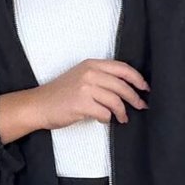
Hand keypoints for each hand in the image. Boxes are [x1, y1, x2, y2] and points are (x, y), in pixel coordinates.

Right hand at [35, 58, 149, 131]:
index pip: (122, 68)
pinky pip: (105, 113)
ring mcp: (85, 88)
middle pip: (122, 85)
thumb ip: (101, 78)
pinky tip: (105, 120)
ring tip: (123, 118)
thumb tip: (126, 89)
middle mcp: (89, 73)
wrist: (38, 105)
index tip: (145, 88)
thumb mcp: (81, 77)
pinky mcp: (81, 104)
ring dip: (122, 112)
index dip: (137, 78)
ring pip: (116, 100)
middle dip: (135, 98)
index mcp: (91, 64)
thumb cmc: (60, 94)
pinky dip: (108, 118)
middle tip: (141, 106)